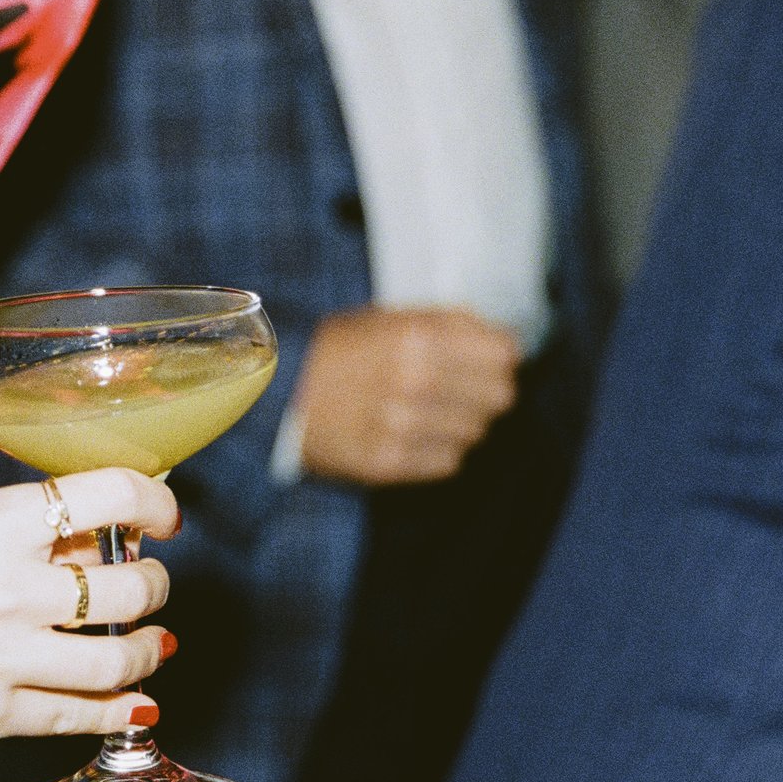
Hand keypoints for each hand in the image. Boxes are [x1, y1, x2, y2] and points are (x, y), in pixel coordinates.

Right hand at [0, 467, 181, 743]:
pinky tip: (134, 700)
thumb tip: (91, 544)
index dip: (156, 504)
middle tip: (146, 582)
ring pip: (120, 657)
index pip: (114, 495)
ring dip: (149, 648)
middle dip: (153, 583)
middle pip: (131, 585)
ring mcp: (1, 658)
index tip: (162, 517)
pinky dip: (120, 708)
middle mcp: (7, 588)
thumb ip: (15, 531)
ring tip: (150, 643)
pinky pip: (81, 716)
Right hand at [297, 307, 519, 486]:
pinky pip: (449, 462)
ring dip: (458, 422)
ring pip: (476, 431)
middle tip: (457, 389)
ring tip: (424, 411)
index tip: (486, 360)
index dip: (498, 356)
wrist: (275, 394)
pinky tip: (411, 435)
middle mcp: (415, 382)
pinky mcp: (390, 463)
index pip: (504, 354)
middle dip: (483, 391)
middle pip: (500, 396)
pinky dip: (438, 450)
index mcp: (417, 338)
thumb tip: (507, 342)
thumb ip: (449, 324)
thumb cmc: (336, 350)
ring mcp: (403, 427)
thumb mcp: (388, 317)